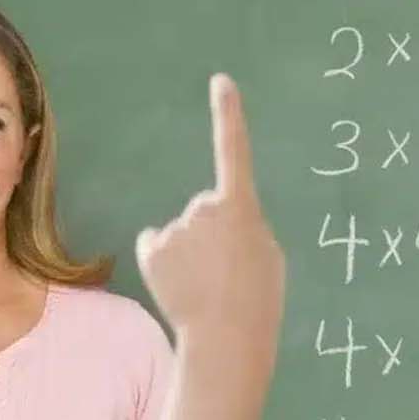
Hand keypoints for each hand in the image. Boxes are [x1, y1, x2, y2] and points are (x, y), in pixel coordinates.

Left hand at [136, 75, 284, 419]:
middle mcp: (203, 207)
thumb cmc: (257, 301)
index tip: (220, 82)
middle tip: (226, 275)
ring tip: (204, 288)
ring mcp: (175, 227)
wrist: (227, 338)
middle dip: (212, 238)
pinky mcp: (151, 248)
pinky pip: (157, 247)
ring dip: (189, 255)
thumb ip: (244, 230)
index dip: (228, 115)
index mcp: (240, 207)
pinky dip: (163, 264)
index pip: (234, 150)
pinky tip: (178, 287)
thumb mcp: (267, 257)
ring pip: (181, 235)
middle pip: (205, 213)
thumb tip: (222, 229)